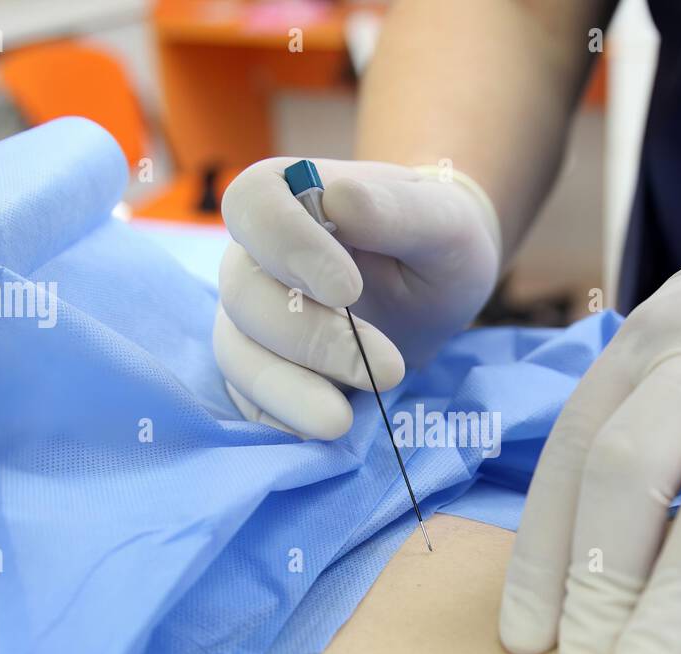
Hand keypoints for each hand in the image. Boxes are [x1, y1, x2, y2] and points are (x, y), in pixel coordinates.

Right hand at [214, 158, 500, 438]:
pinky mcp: (259, 372)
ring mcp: (251, 319)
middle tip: (387, 368)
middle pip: (244, 293)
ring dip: (288, 389)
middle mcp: (255, 256)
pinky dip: (281, 419)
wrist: (436, 293)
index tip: (347, 288)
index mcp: (288, 197)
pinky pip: (249, 400)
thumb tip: (338, 198)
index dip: (288, 245)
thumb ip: (397, 208)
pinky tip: (326, 429)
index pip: (253, 205)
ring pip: (238, 354)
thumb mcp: (442, 221)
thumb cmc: (435, 245)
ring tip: (343, 421)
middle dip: (311, 337)